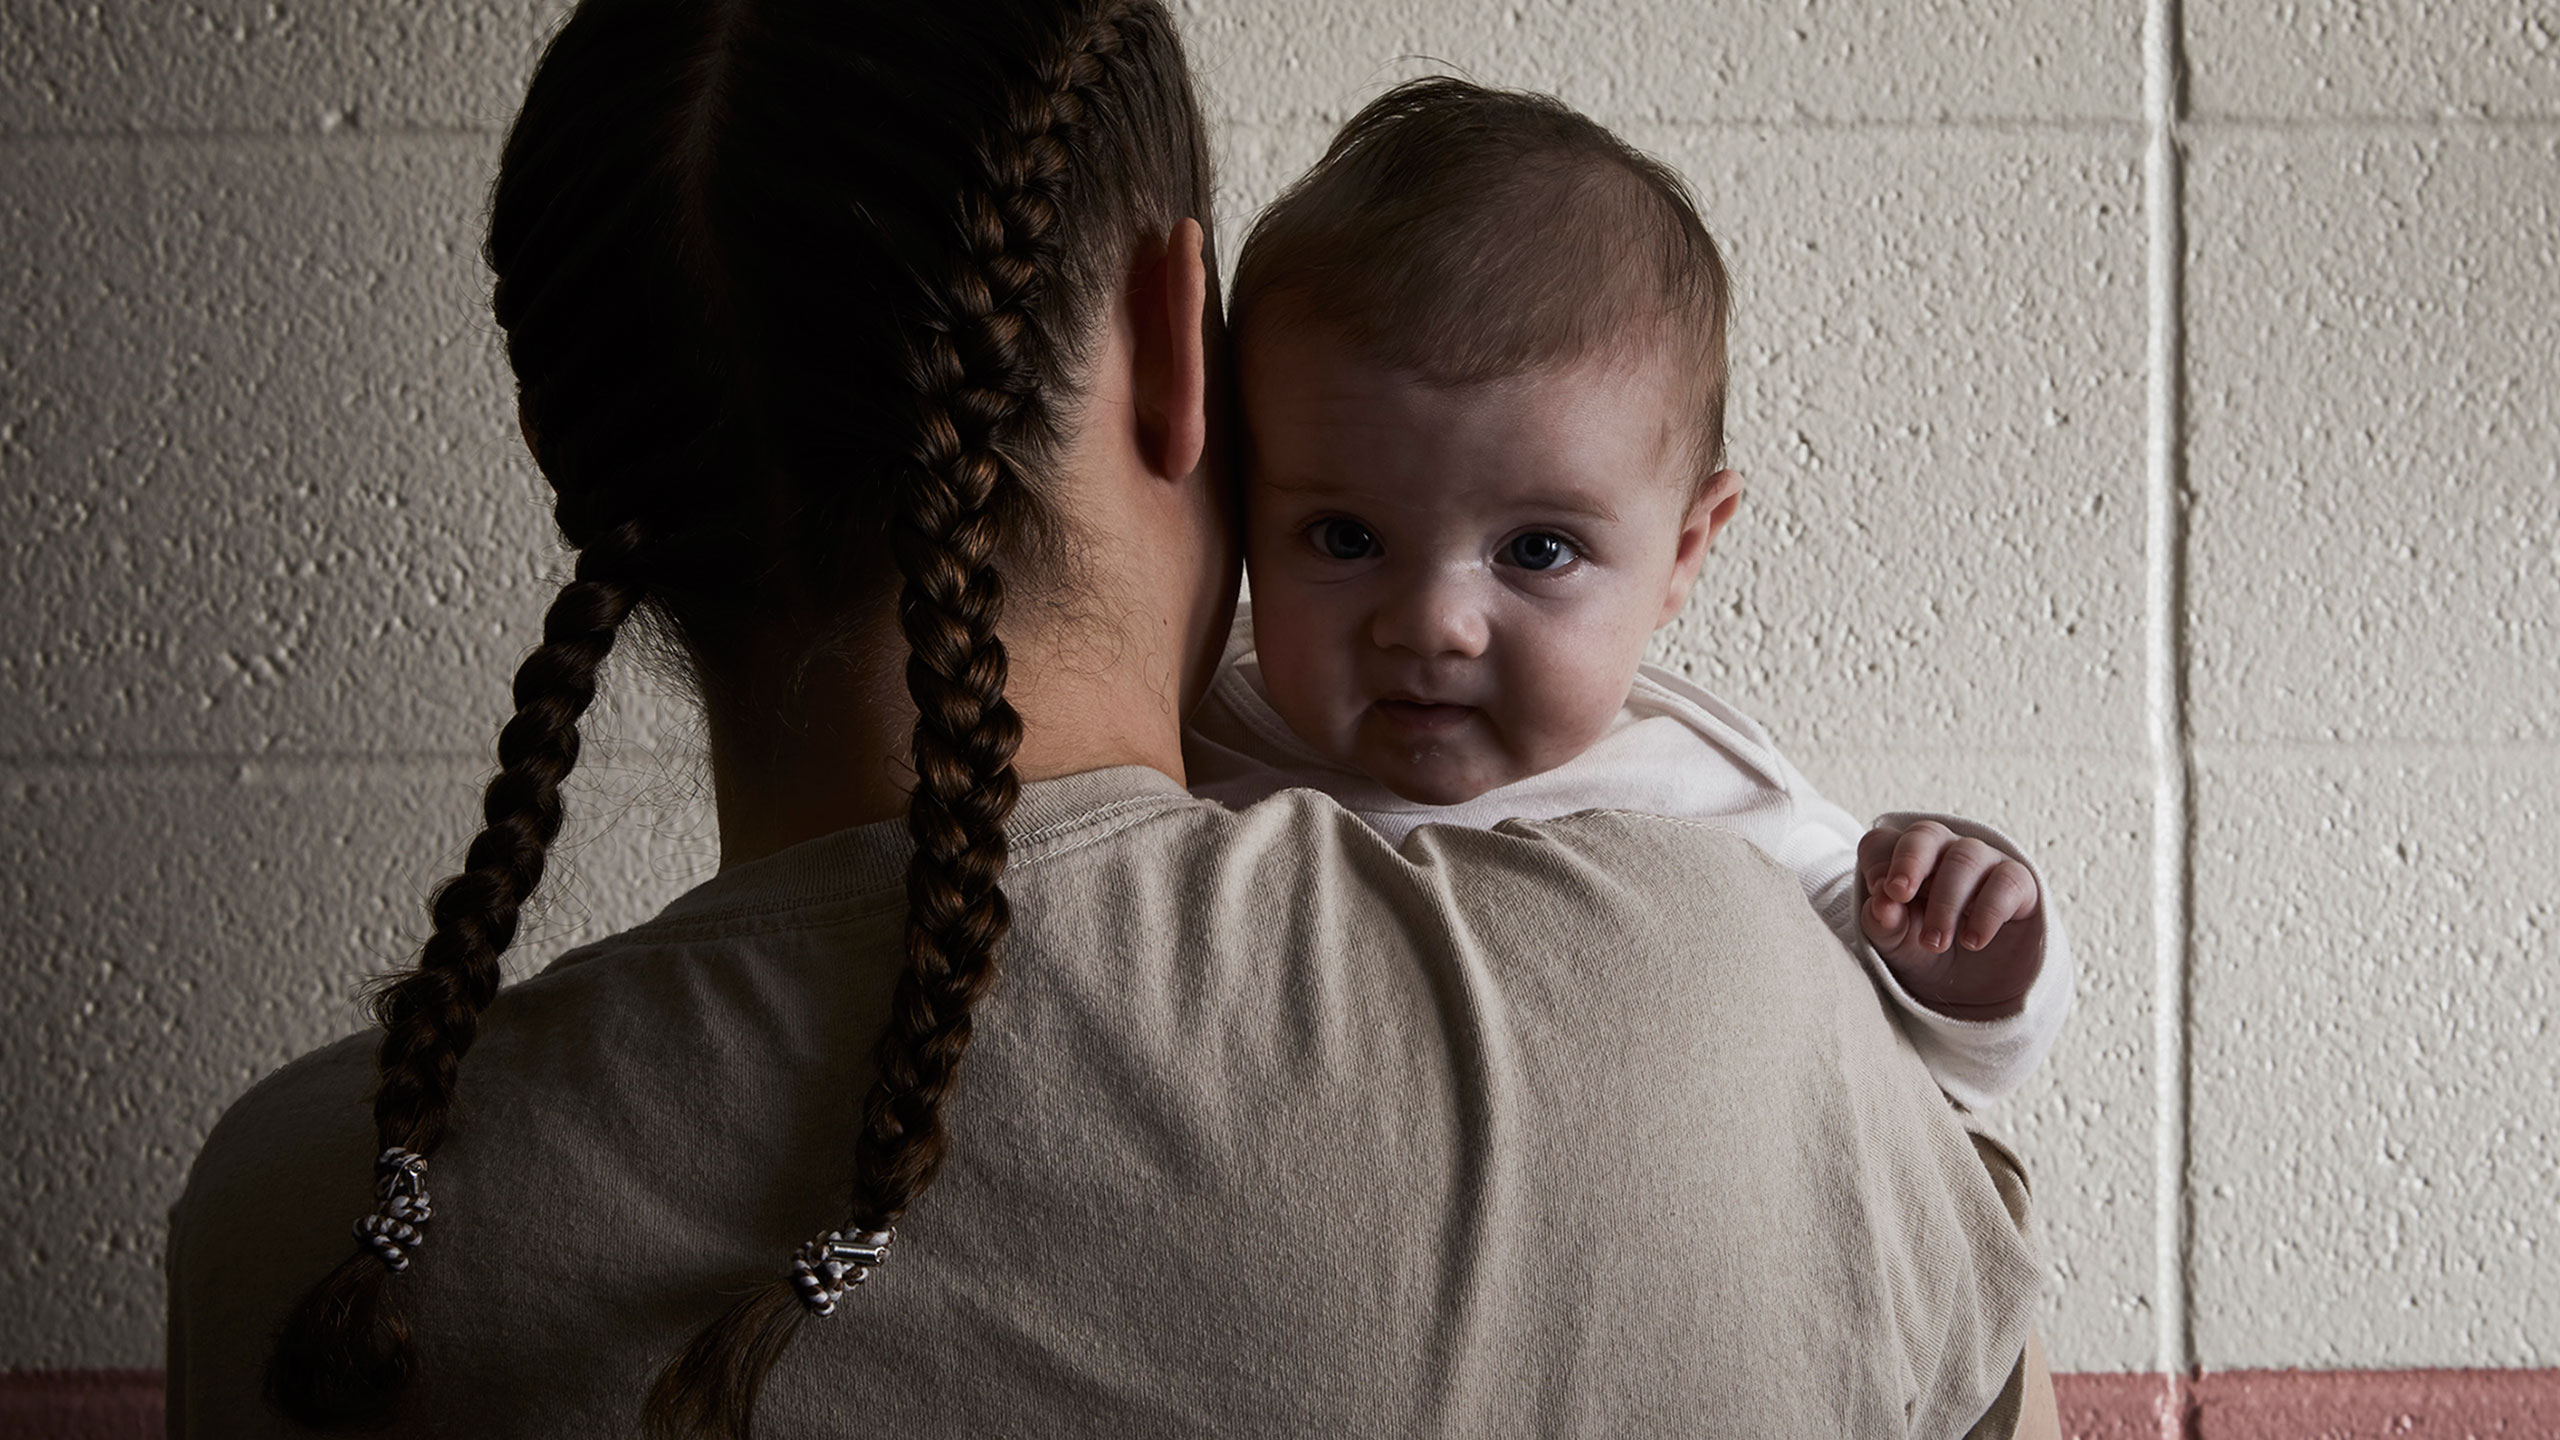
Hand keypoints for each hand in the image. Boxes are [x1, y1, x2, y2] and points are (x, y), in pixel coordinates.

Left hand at [1857, 819, 2042, 1018]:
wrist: (1975, 992)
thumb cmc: (1926, 955)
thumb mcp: (1896, 946)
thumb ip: (1882, 923)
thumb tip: (1881, 904)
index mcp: (1904, 862)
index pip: (1882, 842)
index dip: (1877, 863)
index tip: (1879, 896)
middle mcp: (1944, 853)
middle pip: (1925, 835)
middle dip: (1910, 863)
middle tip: (1898, 895)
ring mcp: (1984, 864)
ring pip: (1965, 858)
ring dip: (1945, 900)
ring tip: (1935, 943)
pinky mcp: (2019, 885)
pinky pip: (2007, 881)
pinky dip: (1987, 911)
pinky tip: (1972, 941)